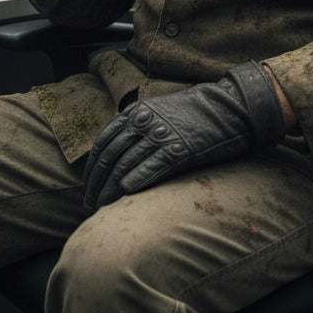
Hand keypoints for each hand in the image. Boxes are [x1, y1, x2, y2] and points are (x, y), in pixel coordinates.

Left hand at [83, 61, 285, 210]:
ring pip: (126, 163)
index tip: (87, 186)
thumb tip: (118, 152)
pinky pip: (152, 165)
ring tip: (101, 206)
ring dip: (110, 187)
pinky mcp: (179, 148)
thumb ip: (137, 128)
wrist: (226, 106)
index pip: (104, 142)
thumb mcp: (158, 113)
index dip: (92, 167)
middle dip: (97, 181)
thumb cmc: (192, 113)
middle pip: (110, 156)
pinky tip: (126, 192)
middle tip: (89, 202)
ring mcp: (161, 135)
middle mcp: (143, 122)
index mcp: (135, 113)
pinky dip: (137, 178)